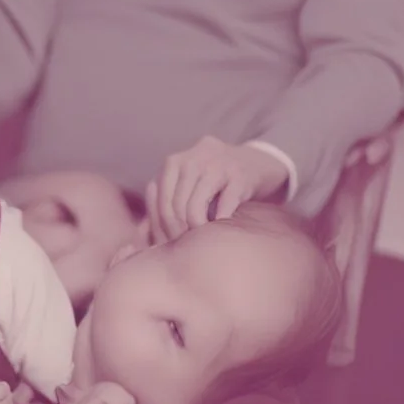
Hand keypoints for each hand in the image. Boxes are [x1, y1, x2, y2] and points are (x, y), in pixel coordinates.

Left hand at [146, 136, 288, 242]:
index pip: (160, 199)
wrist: (260, 162)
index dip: (162, 226)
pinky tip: (221, 229)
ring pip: (195, 206)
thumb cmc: (217, 180)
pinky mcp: (240, 176)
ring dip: (197, 229)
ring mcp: (218, 164)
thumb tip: (144, 234)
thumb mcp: (190, 182)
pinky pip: (224, 206)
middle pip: (175, 205)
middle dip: (178, 231)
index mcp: (175, 161)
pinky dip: (220, 222)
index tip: (170, 243)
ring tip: (201, 239)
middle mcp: (194, 158)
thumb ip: (168, 201)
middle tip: (186, 246)